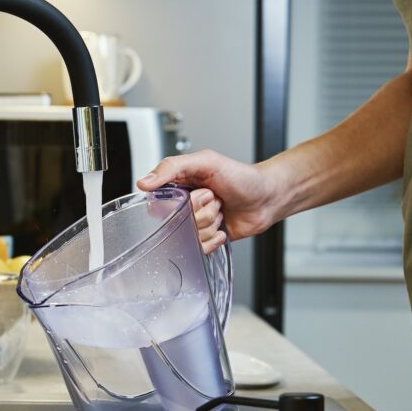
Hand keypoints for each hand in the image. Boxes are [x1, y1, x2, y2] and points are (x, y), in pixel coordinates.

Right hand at [137, 150, 286, 252]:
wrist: (267, 197)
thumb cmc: (241, 177)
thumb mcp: (206, 162)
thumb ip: (171, 167)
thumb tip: (144, 182)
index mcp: (178, 186)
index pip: (159, 202)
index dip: (179, 202)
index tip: (196, 193)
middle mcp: (184, 206)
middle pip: (176, 221)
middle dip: (200, 212)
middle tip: (214, 200)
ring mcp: (195, 223)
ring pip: (189, 236)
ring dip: (210, 224)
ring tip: (221, 211)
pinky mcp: (205, 239)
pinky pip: (199, 248)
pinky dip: (214, 240)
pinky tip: (222, 227)